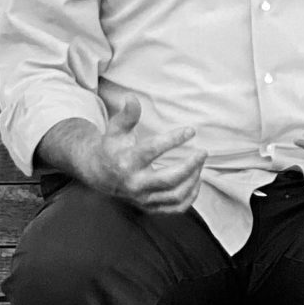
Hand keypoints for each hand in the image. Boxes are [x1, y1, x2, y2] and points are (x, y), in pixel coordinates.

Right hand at [80, 90, 205, 214]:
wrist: (99, 175)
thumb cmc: (112, 148)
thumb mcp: (115, 129)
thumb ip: (127, 115)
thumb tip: (132, 97)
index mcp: (126, 162)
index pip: (153, 150)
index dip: (174, 139)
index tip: (191, 131)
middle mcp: (135, 183)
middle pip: (170, 178)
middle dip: (190, 165)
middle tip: (203, 152)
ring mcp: (143, 199)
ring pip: (176, 195)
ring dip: (193, 179)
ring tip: (200, 163)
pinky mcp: (150, 207)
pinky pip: (176, 208)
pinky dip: (190, 197)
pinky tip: (196, 181)